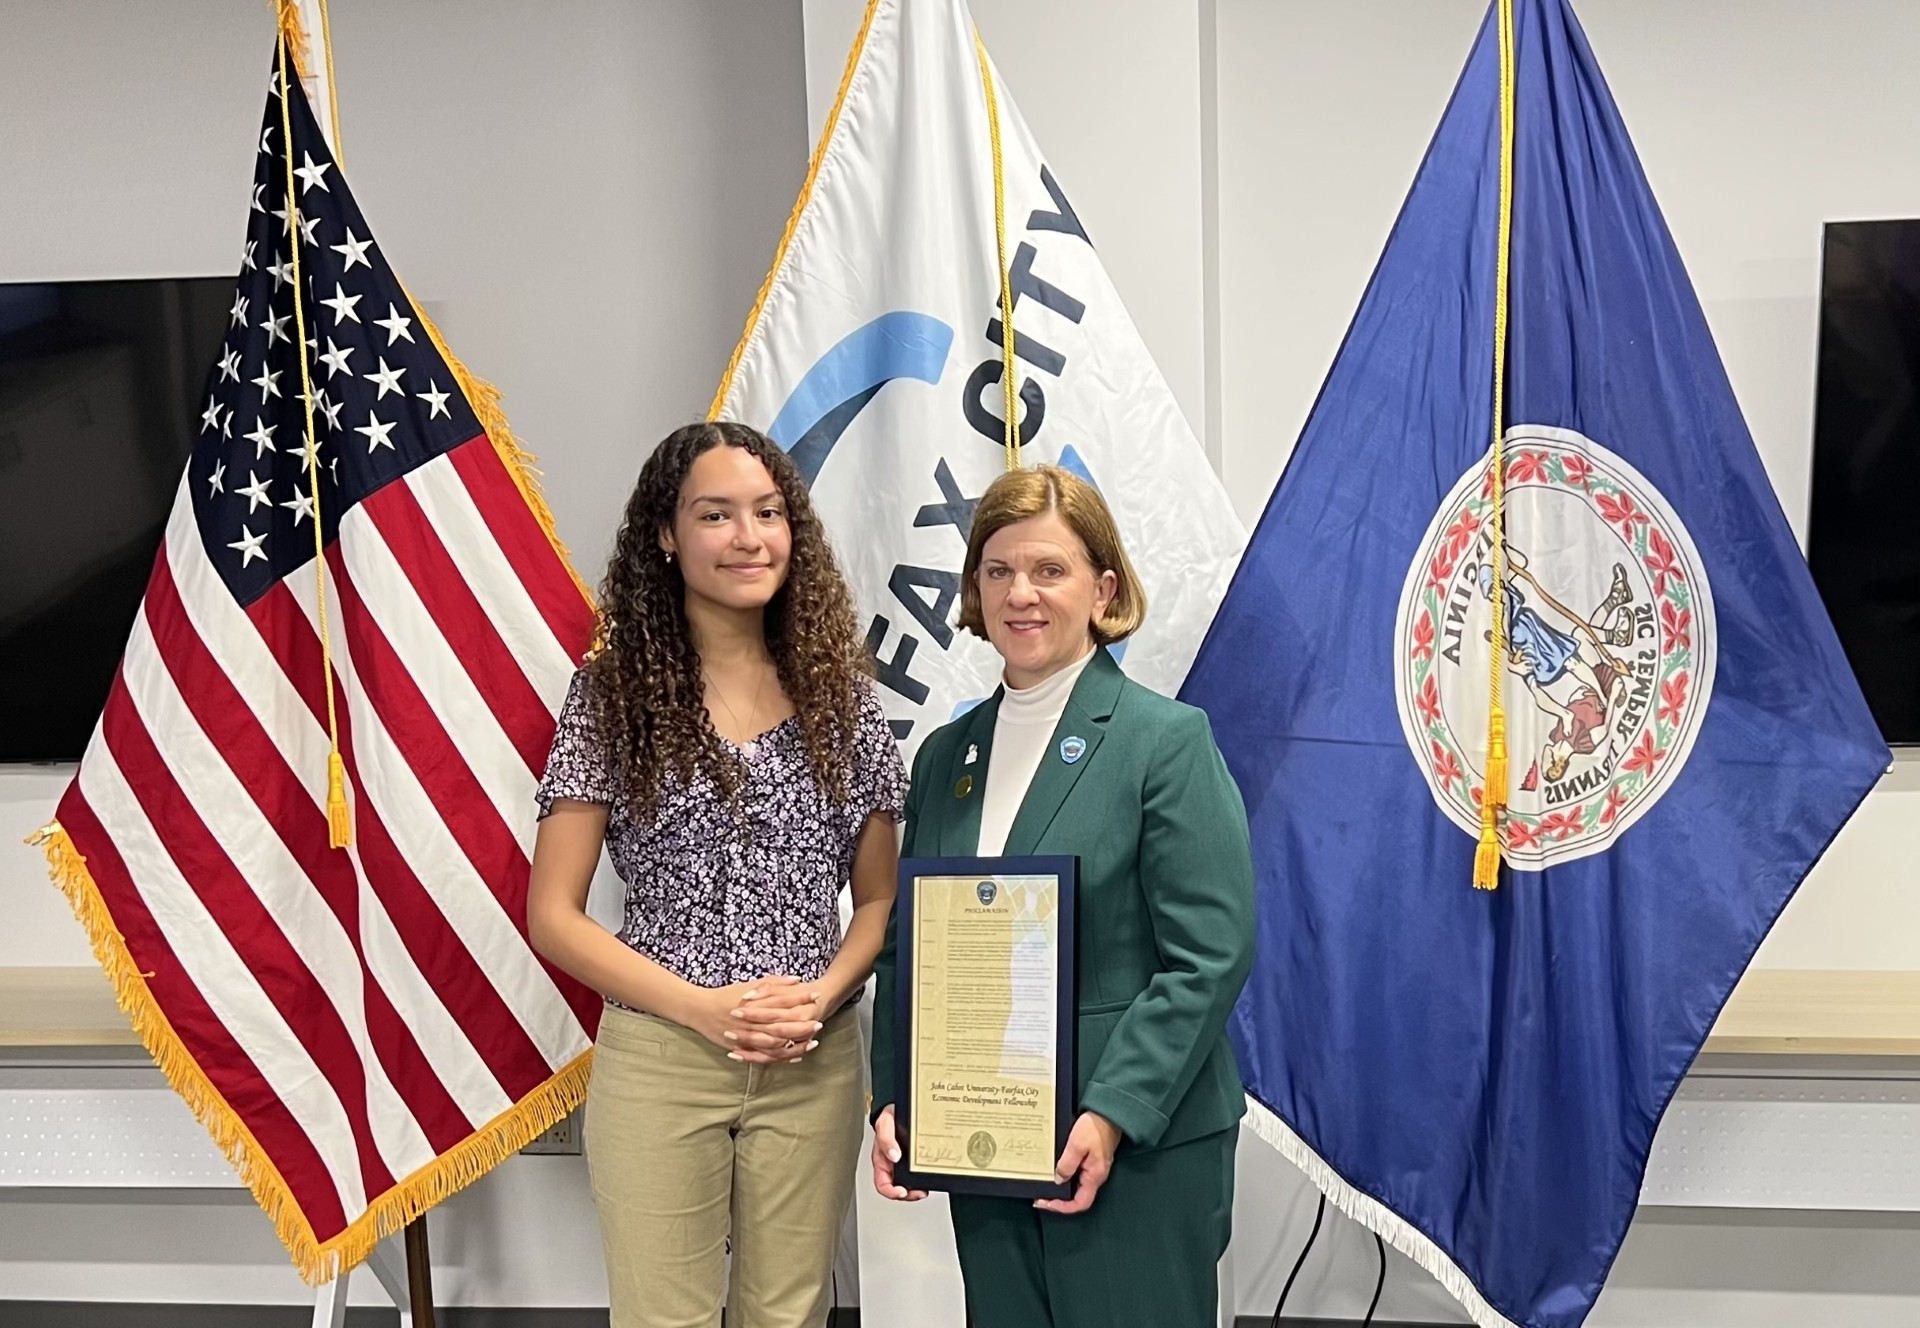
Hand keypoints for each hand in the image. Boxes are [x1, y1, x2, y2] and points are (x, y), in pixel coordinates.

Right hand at [674, 976, 813, 1061]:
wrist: (700, 1009)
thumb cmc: (726, 995)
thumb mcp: (750, 984)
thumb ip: (774, 983)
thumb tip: (797, 979)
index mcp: (754, 1003)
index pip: (782, 1001)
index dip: (800, 999)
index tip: (816, 996)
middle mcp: (751, 1021)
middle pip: (781, 1025)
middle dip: (801, 1026)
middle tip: (819, 1024)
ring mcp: (746, 1037)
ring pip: (775, 1044)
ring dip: (795, 1045)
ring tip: (812, 1043)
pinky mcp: (742, 1048)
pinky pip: (764, 1056)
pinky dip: (781, 1057)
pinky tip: (795, 1057)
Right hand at [871, 1105, 927, 1201]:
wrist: (901, 1108)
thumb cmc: (890, 1116)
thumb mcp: (884, 1124)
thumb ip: (885, 1139)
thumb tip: (893, 1155)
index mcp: (881, 1160)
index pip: (882, 1184)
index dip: (891, 1192)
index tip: (901, 1191)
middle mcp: (892, 1164)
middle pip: (898, 1188)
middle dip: (909, 1194)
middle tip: (919, 1192)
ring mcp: (904, 1163)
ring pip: (909, 1184)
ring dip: (917, 1189)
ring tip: (926, 1188)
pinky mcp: (916, 1160)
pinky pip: (919, 1173)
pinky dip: (925, 1177)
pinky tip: (930, 1174)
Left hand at [1034, 1111, 1120, 1214]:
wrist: (1109, 1112)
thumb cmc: (1096, 1127)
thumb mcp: (1076, 1145)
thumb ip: (1067, 1164)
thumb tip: (1058, 1180)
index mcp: (1094, 1176)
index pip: (1080, 1203)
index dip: (1062, 1207)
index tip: (1046, 1203)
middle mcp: (1095, 1175)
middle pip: (1077, 1197)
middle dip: (1058, 1199)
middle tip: (1040, 1195)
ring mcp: (1094, 1167)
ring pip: (1076, 1185)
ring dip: (1060, 1187)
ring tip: (1044, 1183)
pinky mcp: (1091, 1158)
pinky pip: (1077, 1172)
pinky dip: (1064, 1174)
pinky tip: (1054, 1168)